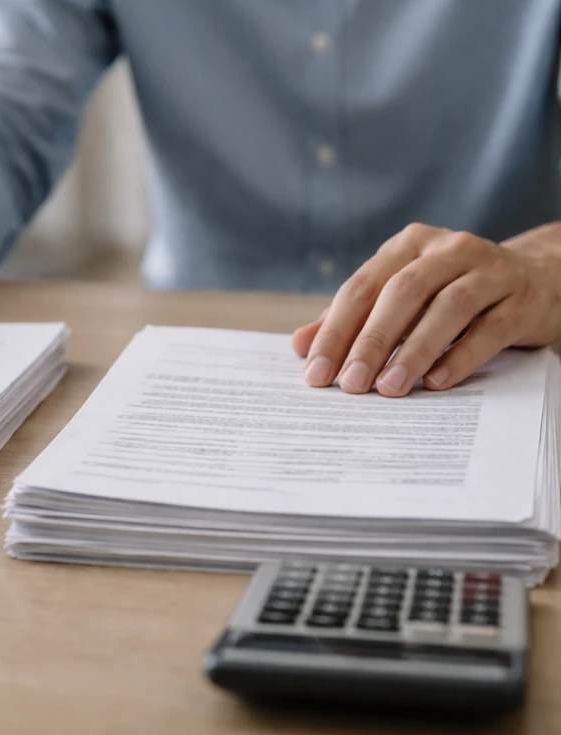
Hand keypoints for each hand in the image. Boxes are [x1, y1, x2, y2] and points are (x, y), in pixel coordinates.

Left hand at [291, 222, 560, 395]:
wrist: (537, 279)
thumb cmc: (449, 293)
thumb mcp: (400, 300)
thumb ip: (352, 319)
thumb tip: (300, 345)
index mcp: (408, 245)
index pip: (362, 287)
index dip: (335, 330)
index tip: (316, 372)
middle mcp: (449, 249)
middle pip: (402, 293)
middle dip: (371, 341)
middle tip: (350, 384)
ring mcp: (491, 271)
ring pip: (448, 307)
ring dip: (414, 351)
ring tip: (390, 388)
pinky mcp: (522, 299)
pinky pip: (490, 328)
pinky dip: (460, 355)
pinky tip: (436, 382)